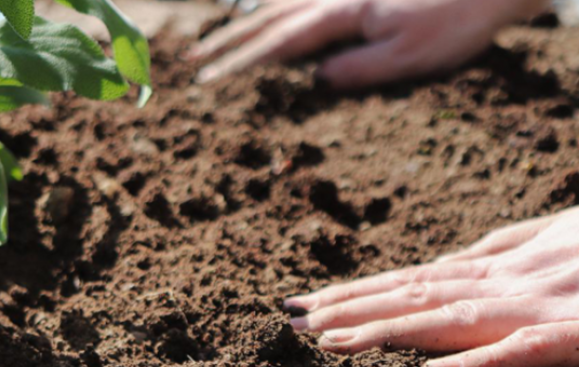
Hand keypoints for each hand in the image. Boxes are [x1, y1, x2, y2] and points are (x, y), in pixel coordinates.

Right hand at [189, 0, 547, 87]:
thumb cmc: (452, 22)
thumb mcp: (407, 56)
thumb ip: (357, 69)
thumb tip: (315, 81)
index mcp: (340, 14)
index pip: (279, 43)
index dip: (240, 62)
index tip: (208, 79)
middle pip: (268, 20)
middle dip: (228, 42)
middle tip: (193, 60)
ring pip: (279, 4)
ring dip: (245, 23)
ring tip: (216, 38)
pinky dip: (275, 6)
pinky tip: (265, 11)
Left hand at [284, 207, 578, 366]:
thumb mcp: (544, 239)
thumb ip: (495, 252)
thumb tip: (445, 263)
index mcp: (495, 268)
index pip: (409, 281)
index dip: (355, 291)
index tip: (305, 302)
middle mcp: (504, 283)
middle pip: (412, 296)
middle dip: (348, 307)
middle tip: (290, 318)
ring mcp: (540, 306)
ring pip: (451, 318)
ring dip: (389, 328)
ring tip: (332, 340)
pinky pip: (531, 348)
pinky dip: (487, 359)